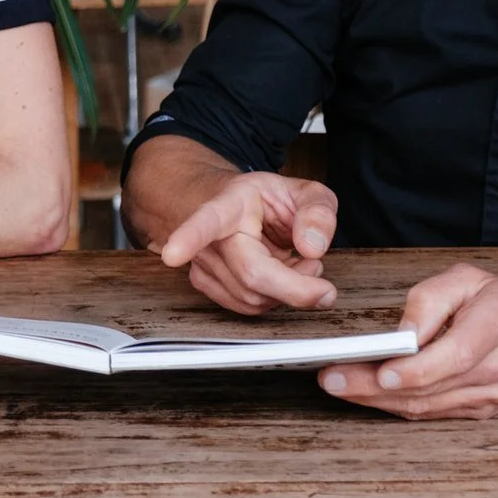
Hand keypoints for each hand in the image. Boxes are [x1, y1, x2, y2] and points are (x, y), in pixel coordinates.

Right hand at [155, 171, 339, 314]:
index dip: (189, 237)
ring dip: (289, 290)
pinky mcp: (208, 286)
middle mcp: (209, 238)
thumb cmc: (263, 201)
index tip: (173, 253)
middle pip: (251, 275)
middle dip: (295, 287)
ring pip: (254, 298)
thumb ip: (317, 211)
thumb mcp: (303, 191)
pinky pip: (250, 306)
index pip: (207, 220)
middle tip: (323, 282)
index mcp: (228, 204)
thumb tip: (312, 247)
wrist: (230, 208)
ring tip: (298, 263)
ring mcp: (203, 265)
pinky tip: (281, 276)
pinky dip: (275, 298)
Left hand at [318, 262, 497, 419]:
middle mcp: (497, 370)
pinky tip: (366, 396)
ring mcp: (490, 398)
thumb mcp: (471, 278)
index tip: (381, 372)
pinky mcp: (480, 412)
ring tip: (338, 386)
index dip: (416, 370)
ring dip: (377, 402)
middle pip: (430, 388)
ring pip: (427, 407)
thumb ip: (432, 298)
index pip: (455, 357)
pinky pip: (432, 414)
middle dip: (374, 387)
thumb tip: (402, 332)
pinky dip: (396, 407)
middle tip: (331, 379)